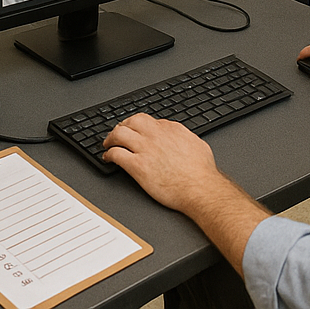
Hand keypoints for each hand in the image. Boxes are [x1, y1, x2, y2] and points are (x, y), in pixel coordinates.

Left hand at [102, 113, 223, 213]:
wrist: (200, 189)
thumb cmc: (202, 173)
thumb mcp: (197, 145)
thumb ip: (185, 137)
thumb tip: (181, 137)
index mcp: (171, 129)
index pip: (148, 120)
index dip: (138, 126)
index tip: (136, 131)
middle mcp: (156, 135)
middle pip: (131, 121)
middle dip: (121, 126)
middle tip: (117, 133)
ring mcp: (145, 149)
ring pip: (119, 134)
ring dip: (111, 138)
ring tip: (108, 143)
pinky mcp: (138, 166)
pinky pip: (116, 154)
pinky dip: (109, 154)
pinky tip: (108, 158)